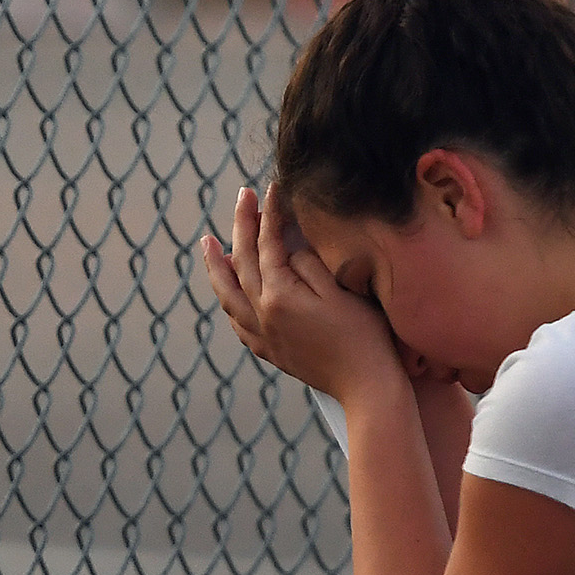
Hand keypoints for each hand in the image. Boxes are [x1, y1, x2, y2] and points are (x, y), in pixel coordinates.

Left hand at [197, 184, 404, 402]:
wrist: (366, 387)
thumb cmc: (363, 336)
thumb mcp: (339, 291)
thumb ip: (308, 265)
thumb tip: (286, 249)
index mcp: (279, 296)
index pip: (268, 244)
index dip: (270, 213)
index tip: (272, 187)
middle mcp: (262, 316)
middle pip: (241, 263)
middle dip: (241, 226)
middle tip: (241, 196)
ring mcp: (263, 336)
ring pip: (228, 295)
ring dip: (216, 267)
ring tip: (207, 244)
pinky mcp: (270, 352)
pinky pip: (237, 323)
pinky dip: (229, 302)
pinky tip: (229, 294)